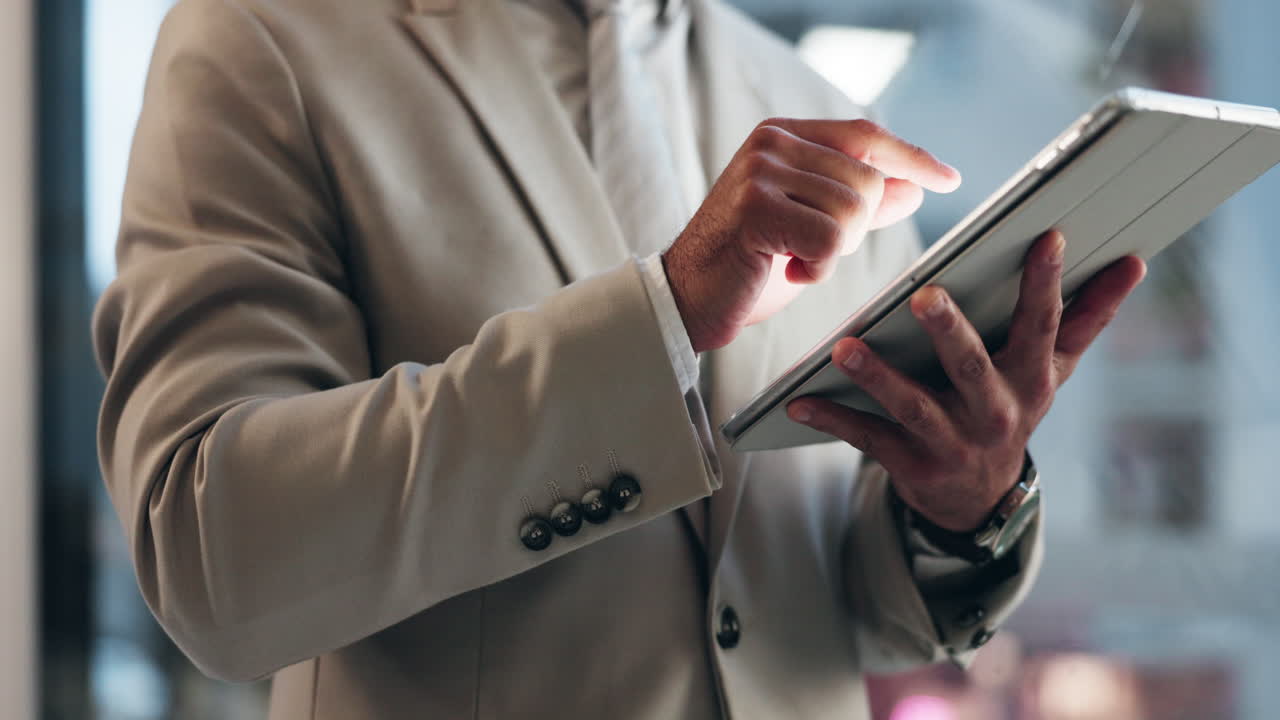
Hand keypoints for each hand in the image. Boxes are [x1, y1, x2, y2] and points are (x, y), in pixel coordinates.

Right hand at [663, 118, 960, 352]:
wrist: (688, 298)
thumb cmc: (747, 265)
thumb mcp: (811, 227)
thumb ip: (858, 204)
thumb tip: (915, 186)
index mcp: (782, 137)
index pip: (865, 135)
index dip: (911, 157)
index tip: (948, 178)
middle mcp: (770, 144)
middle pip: (868, 180)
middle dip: (856, 229)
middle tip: (813, 251)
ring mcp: (760, 173)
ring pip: (853, 210)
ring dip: (835, 252)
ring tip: (796, 259)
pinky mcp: (755, 209)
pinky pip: (828, 239)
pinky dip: (818, 268)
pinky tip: (788, 271)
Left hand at [786, 231, 1146, 531]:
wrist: (977, 497)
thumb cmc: (1010, 407)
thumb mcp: (1051, 370)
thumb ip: (1088, 317)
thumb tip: (1135, 262)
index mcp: (1030, 378)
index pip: (1041, 325)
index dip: (1046, 284)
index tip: (1047, 238)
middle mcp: (995, 412)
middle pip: (971, 366)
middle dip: (949, 331)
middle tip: (925, 296)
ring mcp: (952, 442)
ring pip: (912, 406)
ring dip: (878, 378)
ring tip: (845, 347)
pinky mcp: (911, 466)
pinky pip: (867, 439)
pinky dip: (832, 418)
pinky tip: (799, 401)